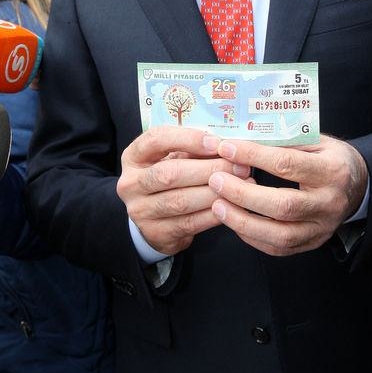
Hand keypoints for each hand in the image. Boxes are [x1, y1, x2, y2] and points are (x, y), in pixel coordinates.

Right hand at [117, 127, 251, 255]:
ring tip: (240, 186)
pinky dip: (213, 214)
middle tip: (239, 167)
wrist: (151, 219)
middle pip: (170, 174)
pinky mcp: (155, 233)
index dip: (188, 139)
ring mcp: (140, 211)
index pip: (156, 139)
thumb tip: (227, 146)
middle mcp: (131, 183)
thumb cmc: (167, 177)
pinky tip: (231, 206)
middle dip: (209, 169)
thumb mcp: (171, 158)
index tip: (216, 143)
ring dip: (214, 193)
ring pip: (181, 201)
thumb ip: (192, 150)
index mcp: (134, 156)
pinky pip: (189, 223)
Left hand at [206, 133, 367, 254]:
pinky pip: (279, 248)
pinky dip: (252, 237)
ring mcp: (322, 228)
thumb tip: (242, 138)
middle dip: (244, 195)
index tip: (226, 148)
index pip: (287, 164)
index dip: (253, 156)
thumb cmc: (330, 156)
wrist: (358, 185)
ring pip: (280, 235)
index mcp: (332, 171)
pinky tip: (234, 221)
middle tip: (215, 180)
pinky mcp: (313, 243)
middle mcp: (329, 203)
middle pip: (283, 206)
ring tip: (217, 205)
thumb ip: (284, 140)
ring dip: (243, 222)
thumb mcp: (315, 139)